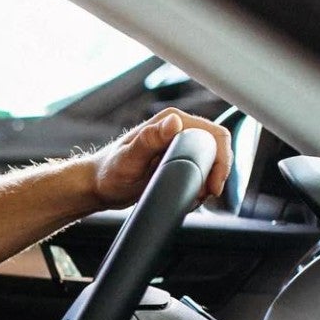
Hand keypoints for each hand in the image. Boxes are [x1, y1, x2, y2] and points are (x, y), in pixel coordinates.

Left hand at [89, 107, 232, 208]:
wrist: (98, 186)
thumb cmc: (108, 173)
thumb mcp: (128, 159)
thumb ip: (150, 140)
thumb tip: (174, 122)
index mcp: (169, 121)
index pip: (213, 134)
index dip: (221, 160)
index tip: (212, 185)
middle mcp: (177, 128)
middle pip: (216, 148)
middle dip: (217, 173)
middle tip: (203, 195)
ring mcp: (178, 143)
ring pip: (211, 160)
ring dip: (209, 181)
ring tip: (193, 197)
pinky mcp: (177, 158)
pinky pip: (201, 169)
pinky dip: (201, 184)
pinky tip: (188, 196)